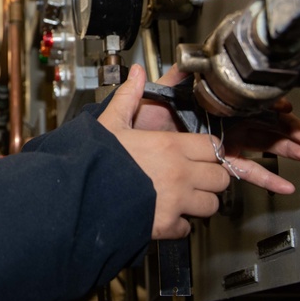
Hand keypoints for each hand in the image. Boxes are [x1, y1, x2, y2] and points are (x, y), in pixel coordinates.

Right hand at [99, 64, 231, 238]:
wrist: (79, 194)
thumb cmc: (94, 160)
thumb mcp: (110, 123)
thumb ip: (129, 97)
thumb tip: (137, 73)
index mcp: (170, 146)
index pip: (214, 147)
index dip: (209, 150)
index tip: (199, 152)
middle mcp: (179, 174)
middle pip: (220, 178)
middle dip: (211, 177)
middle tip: (195, 175)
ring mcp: (175, 202)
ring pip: (211, 204)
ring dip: (199, 201)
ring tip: (182, 196)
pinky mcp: (166, 225)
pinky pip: (187, 227)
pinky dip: (179, 223)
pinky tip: (164, 214)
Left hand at [131, 66, 299, 192]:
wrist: (129, 148)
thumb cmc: (142, 121)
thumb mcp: (161, 92)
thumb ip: (177, 75)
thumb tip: (189, 57)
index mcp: (213, 105)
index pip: (248, 104)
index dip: (270, 106)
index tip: (287, 108)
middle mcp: (222, 124)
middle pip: (262, 126)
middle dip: (288, 131)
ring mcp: (223, 144)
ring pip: (261, 147)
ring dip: (285, 151)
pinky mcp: (218, 163)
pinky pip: (246, 171)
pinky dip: (266, 179)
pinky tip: (283, 185)